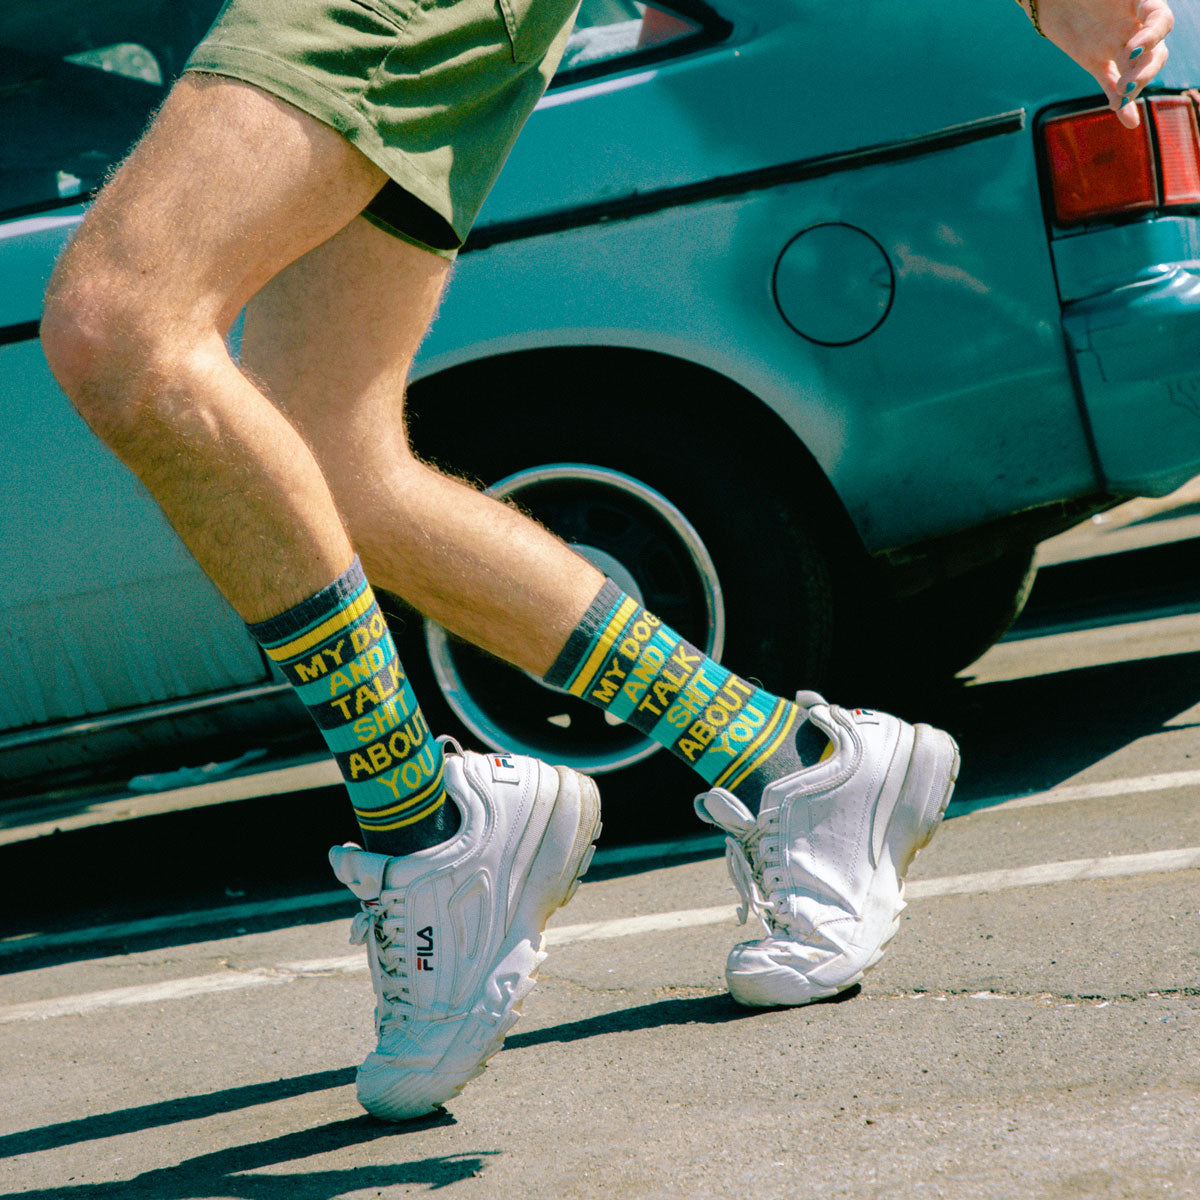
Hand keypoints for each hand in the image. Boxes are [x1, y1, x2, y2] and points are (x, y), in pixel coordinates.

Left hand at [1030, 0, 1174, 127]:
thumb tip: (1126, 18)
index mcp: (1136, 2)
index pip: (1160, 20)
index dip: (1153, 37)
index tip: (1132, 51)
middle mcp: (1131, 26)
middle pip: (1155, 53)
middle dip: (1145, 71)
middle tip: (1125, 84)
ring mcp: (1114, 45)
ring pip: (1136, 71)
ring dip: (1134, 87)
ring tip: (1121, 97)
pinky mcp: (1095, 61)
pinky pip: (1111, 83)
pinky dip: (1119, 100)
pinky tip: (1123, 116)